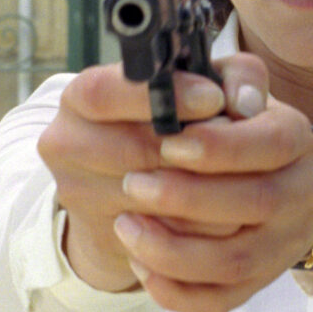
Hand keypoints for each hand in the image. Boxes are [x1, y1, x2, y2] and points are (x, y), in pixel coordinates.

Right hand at [36, 55, 268, 291]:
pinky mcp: (101, 235)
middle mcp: (67, 143)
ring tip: (244, 177)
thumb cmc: (170, 120)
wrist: (125, 184)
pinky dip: (199, 225)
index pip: (105, 92)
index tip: (213, 98)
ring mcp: (80, 194)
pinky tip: (226, 212)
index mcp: (79, 98)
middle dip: (195, 149)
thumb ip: (230, 76)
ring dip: (206, 190)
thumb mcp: (194, 85)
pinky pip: (160, 235)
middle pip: (133, 149)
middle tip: (242, 143)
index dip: (161, 95)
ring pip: (152, 198)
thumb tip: (246, 103)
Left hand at [106, 61, 312, 311]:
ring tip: (124, 222)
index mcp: (296, 139)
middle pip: (254, 203)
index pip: (270, 143)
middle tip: (131, 181)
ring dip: (171, 248)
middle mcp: (299, 194)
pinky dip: (175, 290)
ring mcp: (281, 244)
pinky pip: (218, 300)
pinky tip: (139, 261)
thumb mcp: (245, 91)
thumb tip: (229, 98)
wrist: (291, 182)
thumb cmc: (250, 127)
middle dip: (184, 196)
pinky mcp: (257, 283)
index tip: (169, 141)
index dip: (218, 146)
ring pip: (233, 262)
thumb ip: (235, 78)